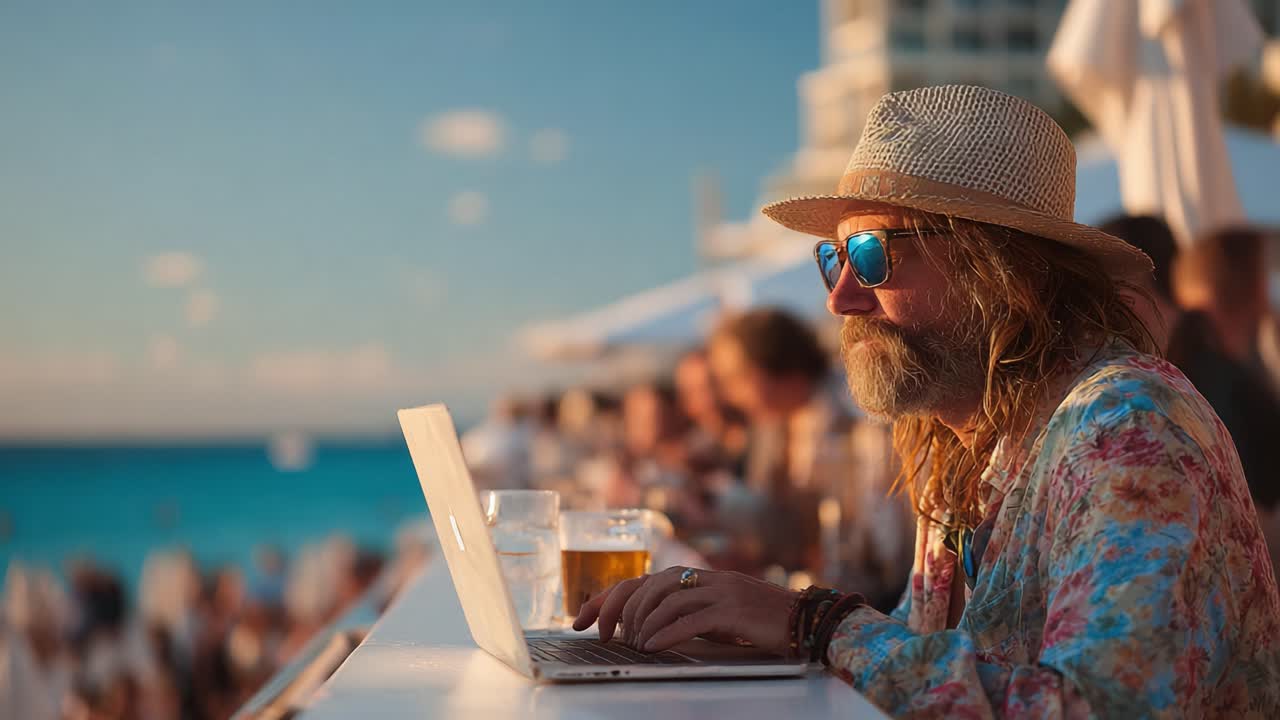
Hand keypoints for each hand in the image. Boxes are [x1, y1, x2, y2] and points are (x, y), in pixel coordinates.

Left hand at [571, 566, 797, 655]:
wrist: (804, 619)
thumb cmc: (758, 621)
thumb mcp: (714, 612)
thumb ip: (684, 612)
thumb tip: (642, 630)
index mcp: (695, 575)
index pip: (639, 580)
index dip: (604, 598)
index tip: (579, 619)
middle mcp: (704, 577)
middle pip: (646, 585)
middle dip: (616, 610)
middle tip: (602, 636)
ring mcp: (719, 590)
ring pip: (665, 600)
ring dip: (641, 625)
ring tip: (631, 645)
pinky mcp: (733, 610)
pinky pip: (690, 619)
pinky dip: (666, 634)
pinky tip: (651, 648)